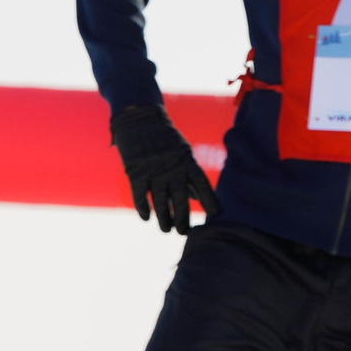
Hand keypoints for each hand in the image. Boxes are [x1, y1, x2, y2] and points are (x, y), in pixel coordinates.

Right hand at [109, 104, 218, 234]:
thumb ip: (189, 174)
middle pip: (180, 199)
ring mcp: (152, 170)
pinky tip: (147, 218)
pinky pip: (140, 195)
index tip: (215, 214)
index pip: (202, 184)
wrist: (138, 117)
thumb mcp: (182, 151)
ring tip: (166, 230)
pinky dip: (143, 208)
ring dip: (164, 218)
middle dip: (183, 218)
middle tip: (184, 232)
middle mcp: (171, 167)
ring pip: (160, 201)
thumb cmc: (164, 138)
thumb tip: (197, 198)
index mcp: (186, 160)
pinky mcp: (135, 171)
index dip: (210, 200)